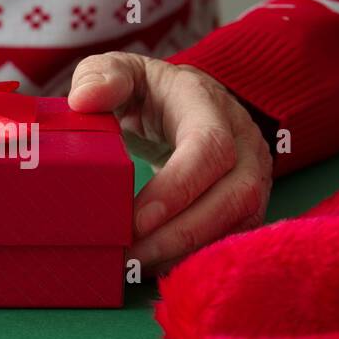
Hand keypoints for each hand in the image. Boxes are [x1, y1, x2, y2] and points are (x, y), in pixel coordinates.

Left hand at [68, 53, 272, 273]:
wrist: (189, 104)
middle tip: (131, 256)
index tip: (136, 221)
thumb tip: (84, 100)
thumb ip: (104, 76)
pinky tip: (157, 267)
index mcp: (210, 106)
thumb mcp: (126, 71)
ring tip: (137, 266)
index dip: (178, 188)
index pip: (209, 148)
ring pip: (238, 223)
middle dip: (181, 234)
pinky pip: (233, 238)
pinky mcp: (249, 205)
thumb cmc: (153, 91)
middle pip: (234, 195)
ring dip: (187, 251)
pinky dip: (196, 257)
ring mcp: (254, 176)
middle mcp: (244, 143)